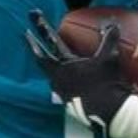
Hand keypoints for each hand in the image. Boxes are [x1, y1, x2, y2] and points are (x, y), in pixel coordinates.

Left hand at [26, 10, 130, 132]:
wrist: (110, 112)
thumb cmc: (106, 83)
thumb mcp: (109, 58)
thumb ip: (110, 39)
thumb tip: (112, 24)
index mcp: (63, 68)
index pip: (42, 52)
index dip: (33, 42)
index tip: (26, 31)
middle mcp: (58, 81)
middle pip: (43, 63)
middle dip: (38, 50)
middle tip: (32, 41)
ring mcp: (62, 94)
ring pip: (54, 78)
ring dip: (54, 69)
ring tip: (59, 64)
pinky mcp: (70, 105)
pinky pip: (64, 90)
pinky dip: (67, 83)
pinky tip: (75, 83)